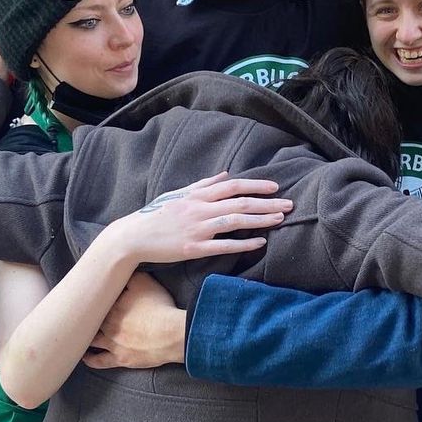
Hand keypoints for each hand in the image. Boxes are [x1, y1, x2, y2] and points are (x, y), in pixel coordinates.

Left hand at [83, 272, 185, 369]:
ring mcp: (112, 344)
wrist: (172, 334)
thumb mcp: (145, 281)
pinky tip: (86, 357)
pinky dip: (90, 359)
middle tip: (84, 313)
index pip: (97, 301)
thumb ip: (129, 275)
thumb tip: (120, 271)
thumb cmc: (160, 307)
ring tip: (82, 333)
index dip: (96, 299)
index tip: (95, 295)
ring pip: (92, 340)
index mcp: (111, 306)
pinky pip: (99, 361)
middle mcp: (107, 325)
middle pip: (92, 320)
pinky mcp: (120, 359)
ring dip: (86, 337)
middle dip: (89, 316)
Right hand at [104, 172, 292, 265]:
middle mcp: (200, 210)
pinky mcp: (194, 248)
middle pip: (240, 203)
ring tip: (280, 219)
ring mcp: (197, 229)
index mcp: (197, 196)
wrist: (133, 237)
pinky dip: (243, 244)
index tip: (275, 188)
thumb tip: (226, 173)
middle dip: (267, 203)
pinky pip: (223, 245)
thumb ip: (204, 184)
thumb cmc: (157, 215)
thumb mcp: (179, 193)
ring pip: (235, 221)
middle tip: (289, 204)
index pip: (233, 186)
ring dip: (260, 220)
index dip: (256, 185)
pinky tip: (260, 242)